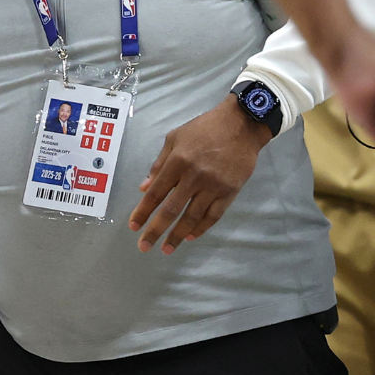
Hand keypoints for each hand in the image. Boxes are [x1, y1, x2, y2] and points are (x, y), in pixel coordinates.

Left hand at [129, 98, 267, 253]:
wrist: (241, 125)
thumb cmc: (203, 129)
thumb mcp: (174, 138)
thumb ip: (159, 164)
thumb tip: (144, 188)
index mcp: (177, 162)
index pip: (156, 193)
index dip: (143, 211)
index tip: (133, 226)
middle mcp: (194, 177)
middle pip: (171, 209)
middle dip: (156, 230)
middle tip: (144, 247)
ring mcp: (213, 186)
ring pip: (192, 217)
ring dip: (178, 235)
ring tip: (167, 249)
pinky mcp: (230, 192)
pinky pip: (214, 215)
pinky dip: (201, 228)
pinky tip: (190, 236)